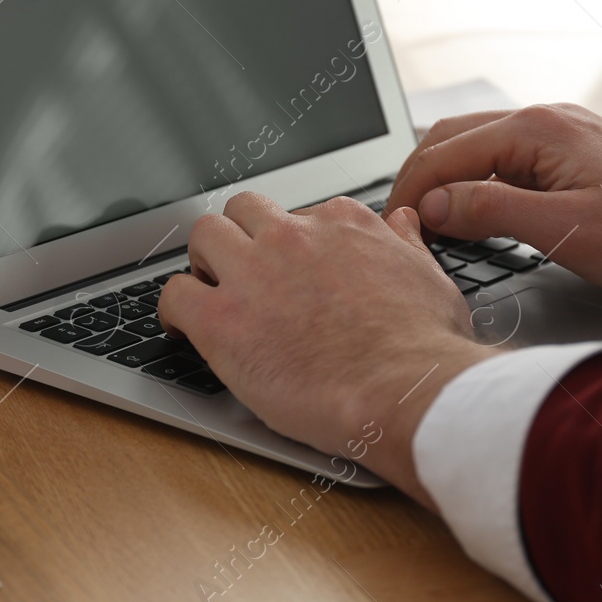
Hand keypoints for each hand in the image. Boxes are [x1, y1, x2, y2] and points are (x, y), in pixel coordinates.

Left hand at [158, 193, 495, 503]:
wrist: (405, 390)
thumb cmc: (424, 347)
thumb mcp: (430, 278)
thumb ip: (405, 244)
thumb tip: (402, 221)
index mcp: (342, 224)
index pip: (300, 214)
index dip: (292, 244)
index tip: (292, 269)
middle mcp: (293, 237)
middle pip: (244, 210)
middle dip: (239, 236)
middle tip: (242, 272)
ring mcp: (253, 274)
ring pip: (203, 236)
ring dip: (203, 262)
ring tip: (209, 291)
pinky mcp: (222, 319)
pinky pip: (174, 295)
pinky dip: (172, 311)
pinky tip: (181, 328)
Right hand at [386, 104, 601, 307]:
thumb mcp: (564, 231)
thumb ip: (491, 211)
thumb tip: (435, 204)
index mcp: (538, 130)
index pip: (444, 151)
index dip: (409, 191)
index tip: (392, 229)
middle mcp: (547, 119)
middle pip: (453, 137)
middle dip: (418, 177)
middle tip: (399, 225)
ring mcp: (562, 132)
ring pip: (478, 143)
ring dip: (445, 175)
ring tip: (426, 219)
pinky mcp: (574, 152)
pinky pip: (506, 155)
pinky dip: (475, 177)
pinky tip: (473, 207)